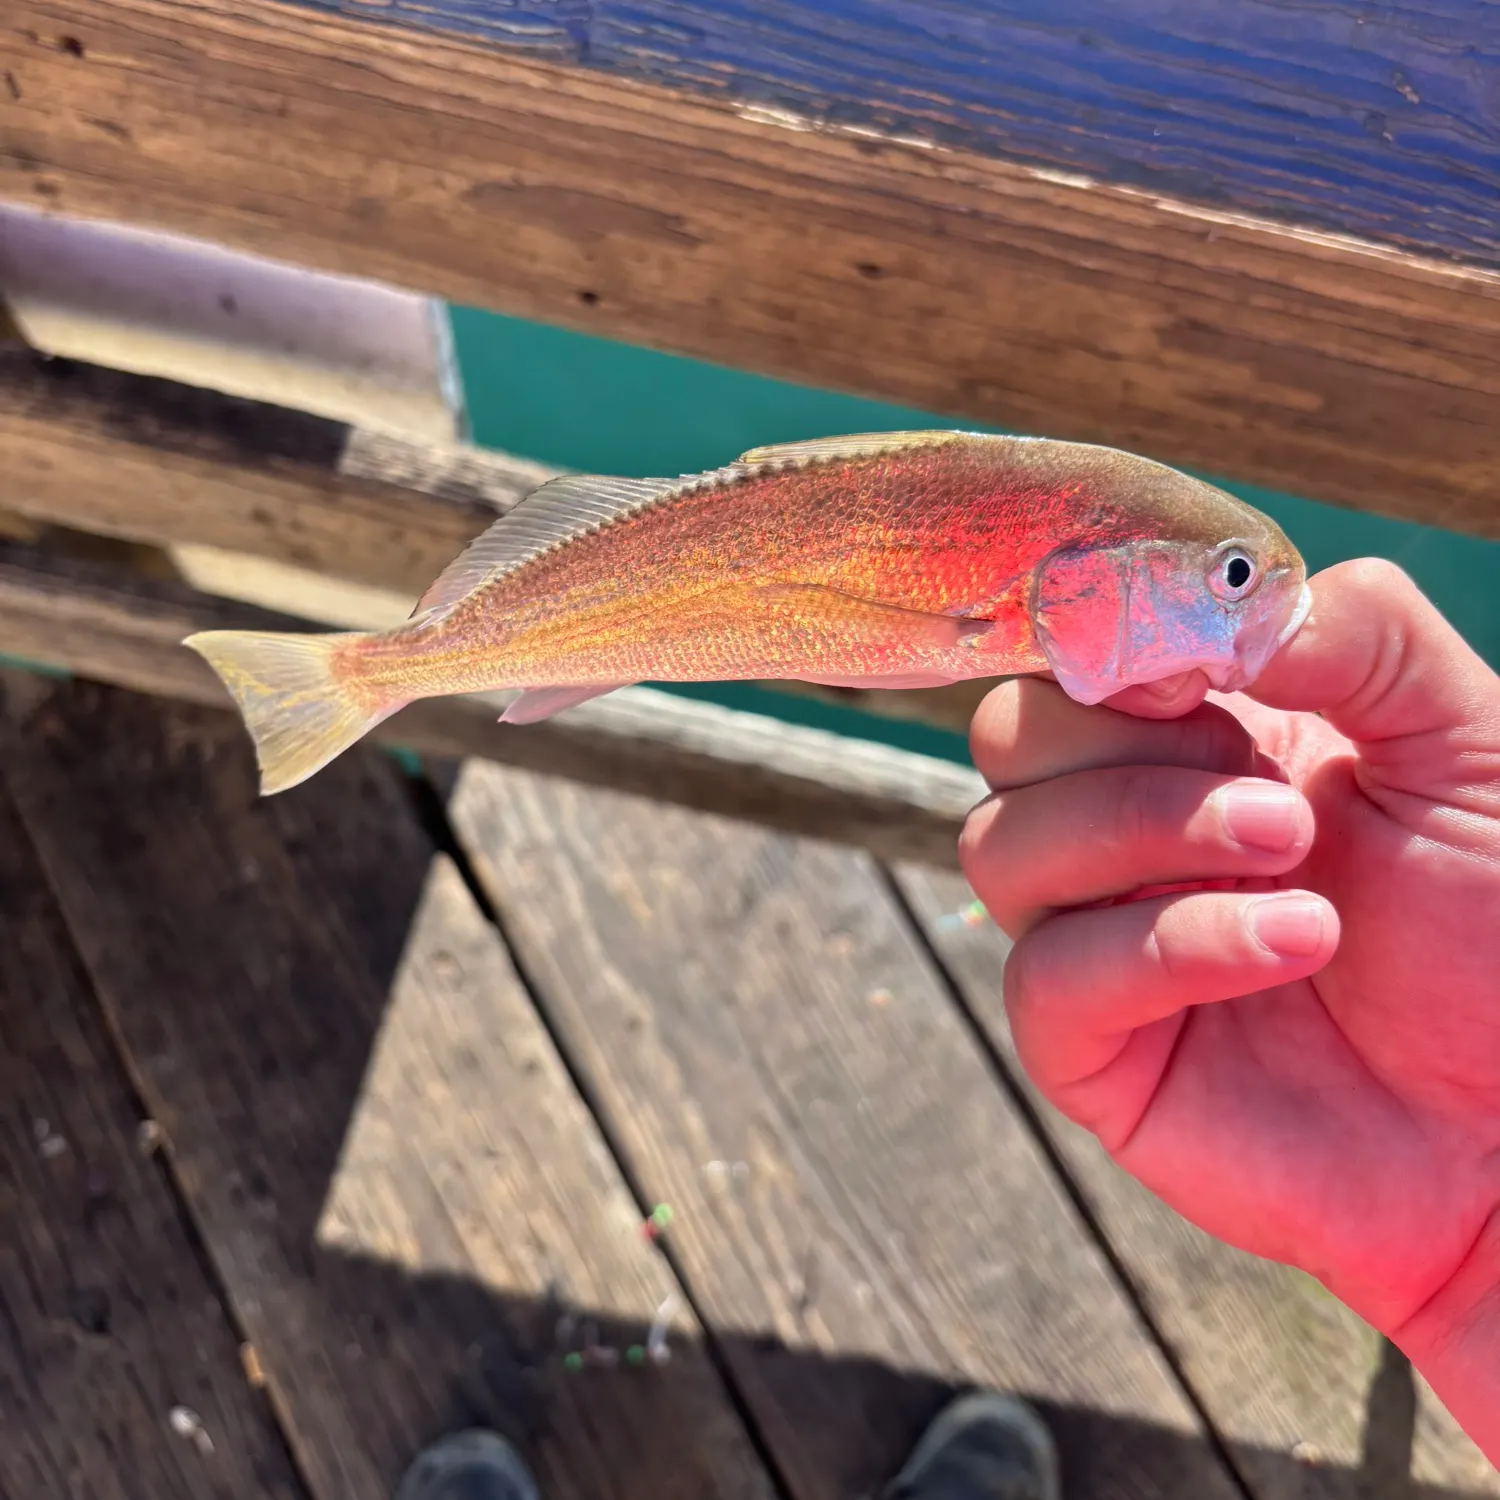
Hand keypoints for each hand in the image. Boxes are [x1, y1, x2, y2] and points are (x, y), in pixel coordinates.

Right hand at [960, 560, 1499, 1452]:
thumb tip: (1207, 605)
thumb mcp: (1467, 741)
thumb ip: (1356, 635)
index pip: (1071, 656)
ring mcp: (1096, 938)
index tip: (1205, 666)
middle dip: (1131, 746)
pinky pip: (1048, 977)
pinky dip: (1164, 944)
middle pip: (1009, 738)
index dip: (1111, 641)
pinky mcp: (1092, 1051)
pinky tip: (1290, 945)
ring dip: (1143, 828)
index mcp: (1191, 740)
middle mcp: (1121, 830)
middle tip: (1278, 790)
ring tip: (1293, 855)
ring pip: (999, 846)